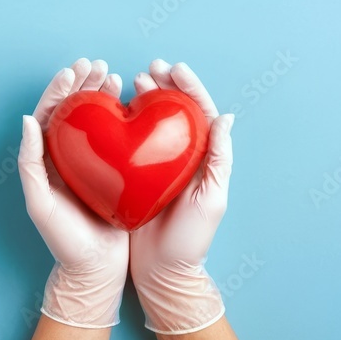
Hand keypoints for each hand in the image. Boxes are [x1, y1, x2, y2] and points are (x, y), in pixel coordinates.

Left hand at [18, 58, 129, 327]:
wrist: (95, 270)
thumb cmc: (64, 241)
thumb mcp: (41, 205)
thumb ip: (30, 163)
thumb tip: (28, 120)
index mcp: (46, 160)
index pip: (50, 114)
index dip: (60, 89)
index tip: (74, 71)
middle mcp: (68, 156)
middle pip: (73, 110)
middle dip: (83, 84)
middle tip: (96, 65)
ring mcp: (91, 162)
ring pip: (95, 118)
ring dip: (101, 93)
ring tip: (113, 74)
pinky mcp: (114, 170)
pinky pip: (116, 136)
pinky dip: (121, 115)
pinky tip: (130, 101)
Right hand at [129, 59, 235, 333]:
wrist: (163, 271)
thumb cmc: (191, 240)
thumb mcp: (212, 199)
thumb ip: (220, 158)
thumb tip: (226, 117)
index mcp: (203, 158)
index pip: (199, 113)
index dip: (189, 88)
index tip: (175, 69)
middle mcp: (179, 156)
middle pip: (173, 111)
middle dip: (164, 85)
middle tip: (149, 67)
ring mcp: (155, 164)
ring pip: (151, 121)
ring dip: (144, 97)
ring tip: (132, 80)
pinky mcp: (133, 175)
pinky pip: (129, 141)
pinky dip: (123, 121)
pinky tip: (114, 108)